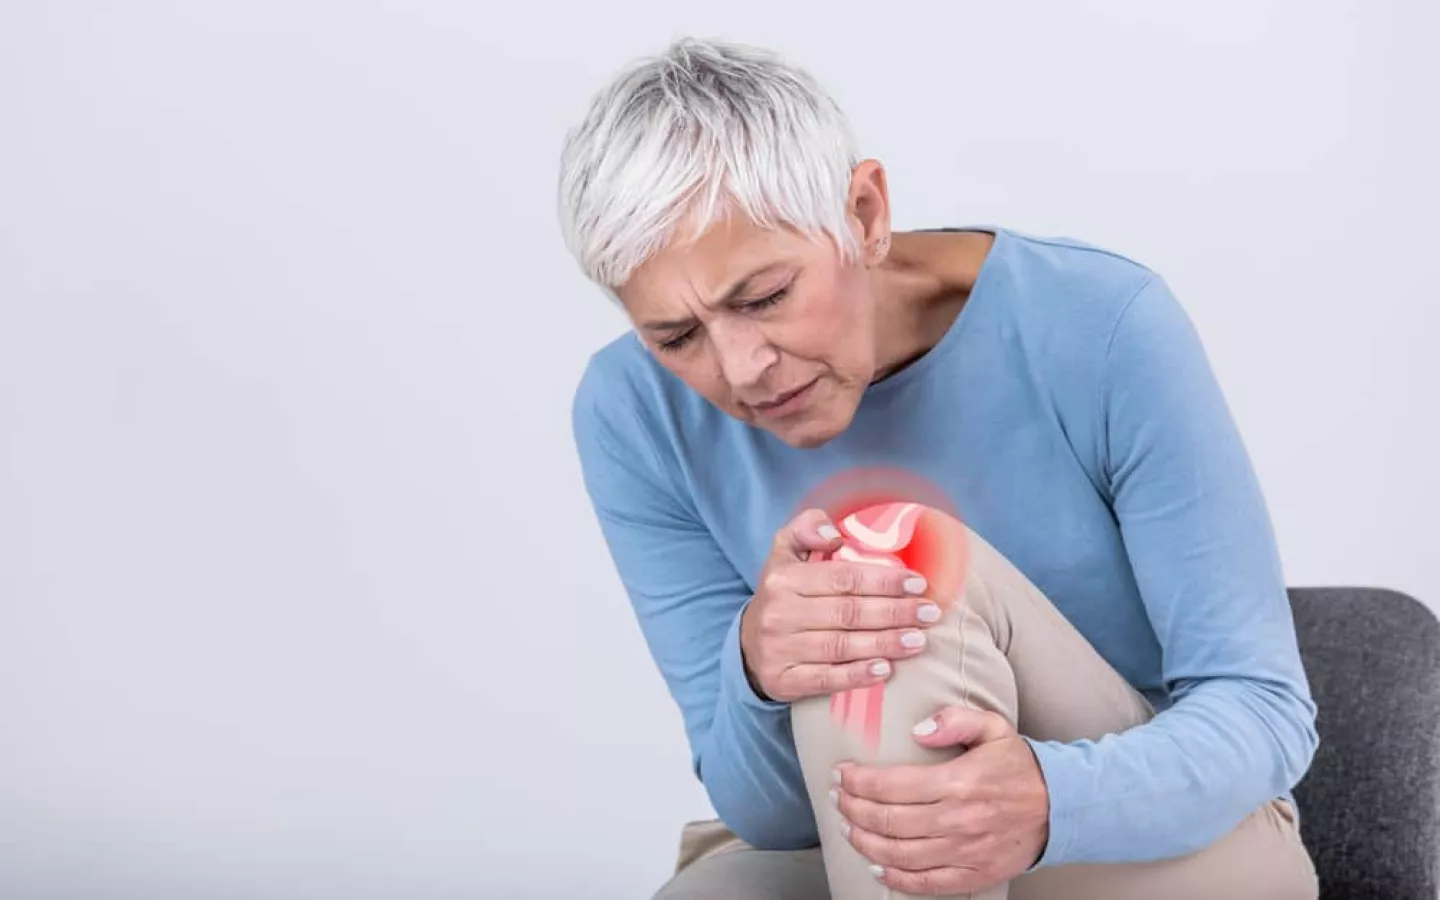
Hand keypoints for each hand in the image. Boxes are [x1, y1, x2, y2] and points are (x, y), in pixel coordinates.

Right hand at [739, 508, 939, 702]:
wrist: (749, 645)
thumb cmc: (783, 595)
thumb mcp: (785, 551)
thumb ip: (807, 528)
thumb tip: (835, 534)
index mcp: (783, 578)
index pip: (842, 578)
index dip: (884, 580)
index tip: (918, 583)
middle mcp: (779, 614)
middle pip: (847, 612)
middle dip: (894, 612)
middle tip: (929, 613)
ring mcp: (779, 649)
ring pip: (841, 646)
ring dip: (885, 643)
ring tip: (918, 640)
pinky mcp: (783, 681)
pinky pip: (826, 680)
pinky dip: (857, 675)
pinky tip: (885, 670)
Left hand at [832, 707, 1049, 894]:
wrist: (1061, 806)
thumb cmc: (1018, 765)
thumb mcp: (992, 727)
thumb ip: (954, 719)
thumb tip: (918, 729)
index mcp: (959, 782)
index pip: (892, 785)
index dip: (858, 782)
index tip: (842, 774)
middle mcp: (959, 820)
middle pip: (889, 820)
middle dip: (853, 809)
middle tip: (838, 799)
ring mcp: (966, 852)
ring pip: (900, 854)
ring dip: (866, 842)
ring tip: (848, 827)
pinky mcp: (974, 874)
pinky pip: (926, 883)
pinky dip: (896, 878)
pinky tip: (877, 867)